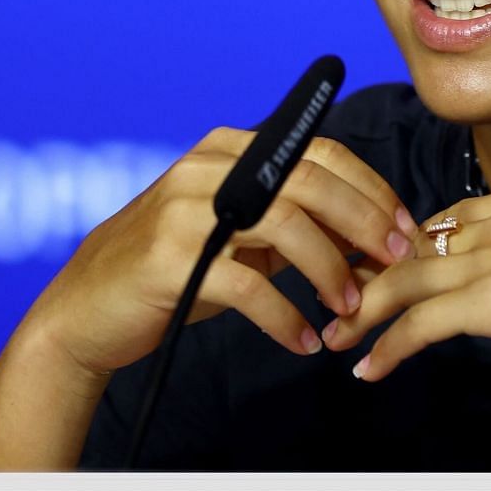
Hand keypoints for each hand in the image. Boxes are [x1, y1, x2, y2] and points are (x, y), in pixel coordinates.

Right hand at [24, 127, 421, 377]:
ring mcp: (185, 210)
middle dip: (364, 222)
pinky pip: (248, 285)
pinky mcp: (170, 259)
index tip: (403, 226)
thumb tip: (374, 236)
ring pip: (286, 226)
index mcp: (230, 150)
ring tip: (348, 307)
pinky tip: (303, 340)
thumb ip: (297, 223)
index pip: (319, 153)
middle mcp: (207, 168)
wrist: (87, 310)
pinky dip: (284, 316)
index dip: (370, 188)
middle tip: (394, 261)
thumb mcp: (241, 234)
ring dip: (329, 270)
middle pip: (311, 183)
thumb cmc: (178, 269)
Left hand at [322, 181, 490, 381]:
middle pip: (418, 242)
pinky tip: (371, 366)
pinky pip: (419, 321)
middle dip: (376, 272)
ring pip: (405, 278)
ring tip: (338, 335)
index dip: (420, 242)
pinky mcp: (487, 297)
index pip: (457, 216)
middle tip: (346, 296)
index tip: (399, 265)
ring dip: (365, 310)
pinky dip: (388, 345)